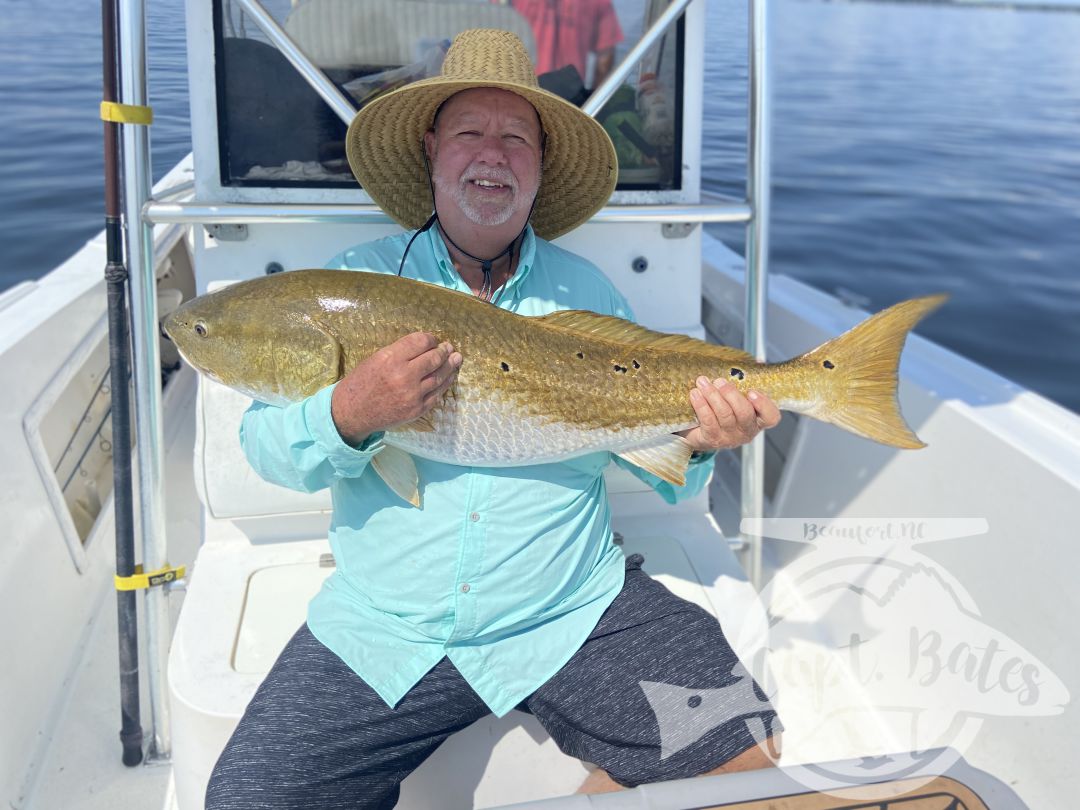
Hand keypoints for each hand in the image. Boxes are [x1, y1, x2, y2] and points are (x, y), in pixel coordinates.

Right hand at [331, 332, 461, 445]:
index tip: (433, 340)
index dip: (431, 339)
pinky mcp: (417, 409)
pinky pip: (437, 394)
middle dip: (444, 351)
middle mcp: (404, 376)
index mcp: (391, 359)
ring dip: (450, 366)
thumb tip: (425, 346)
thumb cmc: (362, 382)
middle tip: (448, 348)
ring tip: (456, 359)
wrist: (353, 412)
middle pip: (434, 358)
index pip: (421, 342)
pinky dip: (445, 383)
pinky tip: (449, 377)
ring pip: (439, 376)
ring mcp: (412, 395)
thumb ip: (400, 351)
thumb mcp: (376, 359)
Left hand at [677, 376, 780, 451]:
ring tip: (702, 382)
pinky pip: (708, 421)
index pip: (771, 416)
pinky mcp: (712, 439)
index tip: (751, 391)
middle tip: (719, 381)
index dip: (763, 404)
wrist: (700, 432)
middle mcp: (747, 431)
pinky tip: (695, 394)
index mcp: (758, 419)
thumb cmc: (724, 409)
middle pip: (744, 413)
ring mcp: (730, 438)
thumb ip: (748, 380)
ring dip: (712, 396)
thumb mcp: (738, 396)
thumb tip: (758, 361)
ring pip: (724, 415)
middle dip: (731, 394)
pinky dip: (701, 406)